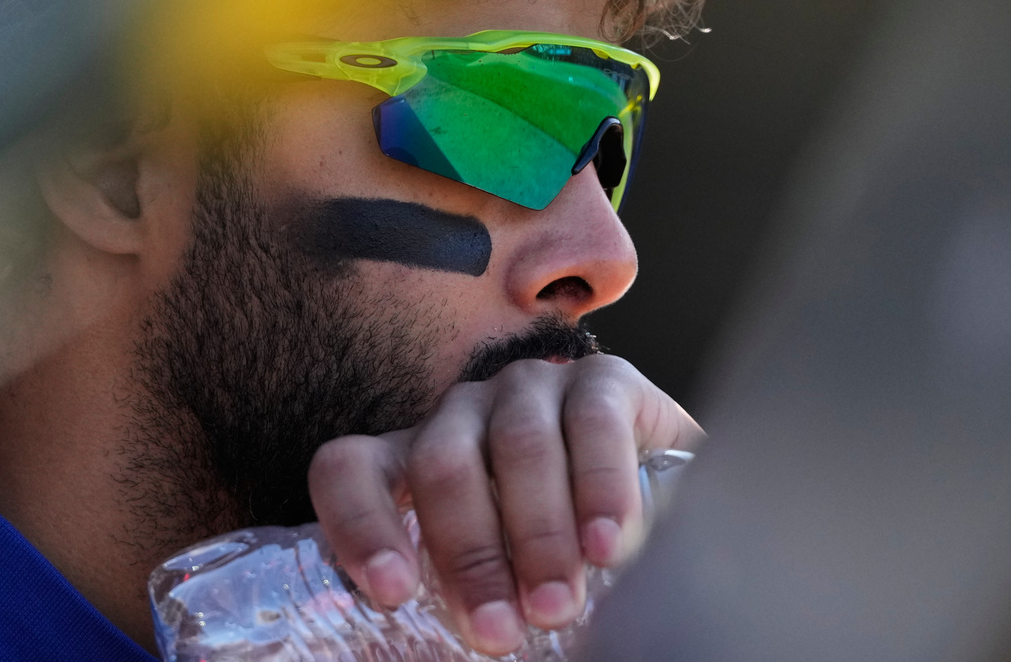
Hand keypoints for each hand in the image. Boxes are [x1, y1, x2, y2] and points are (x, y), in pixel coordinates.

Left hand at [307, 354, 704, 655]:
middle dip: (470, 555)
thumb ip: (473, 602)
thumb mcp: (504, 577)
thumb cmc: (563, 552)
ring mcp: (530, 388)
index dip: (360, 525)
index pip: (349, 468)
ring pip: (517, 444)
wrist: (665, 500)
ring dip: (537, 534)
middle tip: (499, 633)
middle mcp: (463, 413)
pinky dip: (600, 488)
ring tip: (556, 605)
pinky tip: (608, 546)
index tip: (394, 593)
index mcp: (415, 456)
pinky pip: (593, 423)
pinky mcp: (602, 380)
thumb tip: (456, 659)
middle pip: (441, 464)